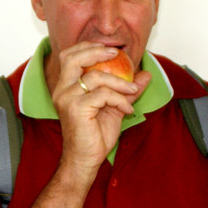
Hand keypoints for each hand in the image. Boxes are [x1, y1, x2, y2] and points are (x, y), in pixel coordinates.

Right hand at [50, 42, 150, 176]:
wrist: (85, 160)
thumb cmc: (95, 136)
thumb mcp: (114, 108)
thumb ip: (126, 90)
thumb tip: (145, 75)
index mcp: (65, 87)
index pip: (69, 56)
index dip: (87, 47)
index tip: (110, 50)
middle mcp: (62, 90)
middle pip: (72, 58)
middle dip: (96, 52)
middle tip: (116, 55)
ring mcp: (67, 99)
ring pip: (95, 77)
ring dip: (119, 82)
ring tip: (132, 91)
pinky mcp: (76, 109)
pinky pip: (103, 95)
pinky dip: (119, 99)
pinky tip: (127, 110)